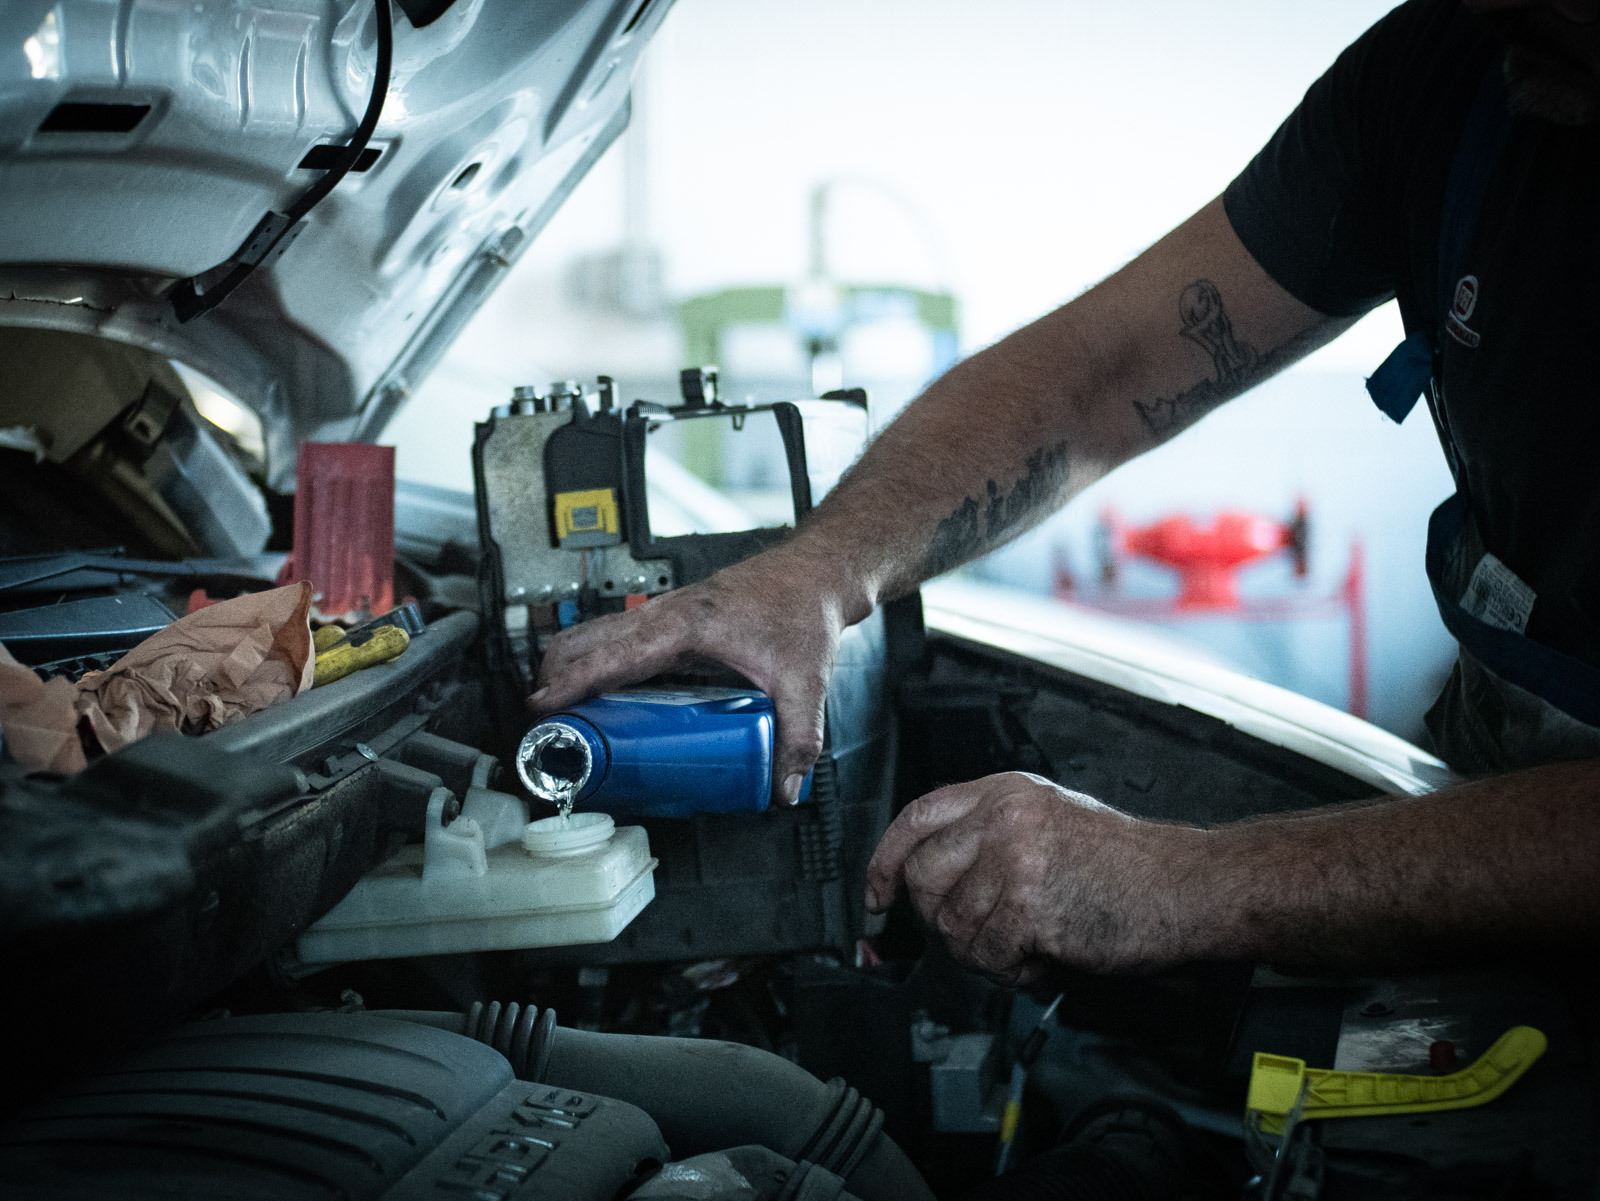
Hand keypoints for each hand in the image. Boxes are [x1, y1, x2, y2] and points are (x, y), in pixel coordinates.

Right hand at [531, 548, 847, 805]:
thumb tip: (783, 787)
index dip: (575, 680)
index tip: (544, 704)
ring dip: (569, 664)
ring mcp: (666, 613)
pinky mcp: (672, 619)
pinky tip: (596, 688)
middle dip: (554, 674)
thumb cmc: (802, 608)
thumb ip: (797, 737)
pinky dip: (594, 658)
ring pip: (597, 632)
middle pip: (588, 638)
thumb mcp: (804, 680)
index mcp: (689, 622)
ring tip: (553, 707)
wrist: (814, 573)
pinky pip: (618, 637)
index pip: (615, 653)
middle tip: (539, 720)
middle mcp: (668, 613)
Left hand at [864, 773, 1211, 982]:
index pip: (917, 818)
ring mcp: (1013, 859)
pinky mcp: (1028, 906)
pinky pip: (986, 956)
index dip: (886, 860)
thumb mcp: (1050, 821)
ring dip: (983, 951)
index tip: (876, 895)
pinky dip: (1009, 971)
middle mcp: (1003, 817)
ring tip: (1025, 946)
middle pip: (923, 877)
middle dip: (942, 919)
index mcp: (1005, 792)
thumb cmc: (1129, 864)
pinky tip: (1041, 958)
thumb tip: (926, 879)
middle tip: (984, 933)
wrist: (1187, 885)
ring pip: (952, 926)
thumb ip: (989, 836)